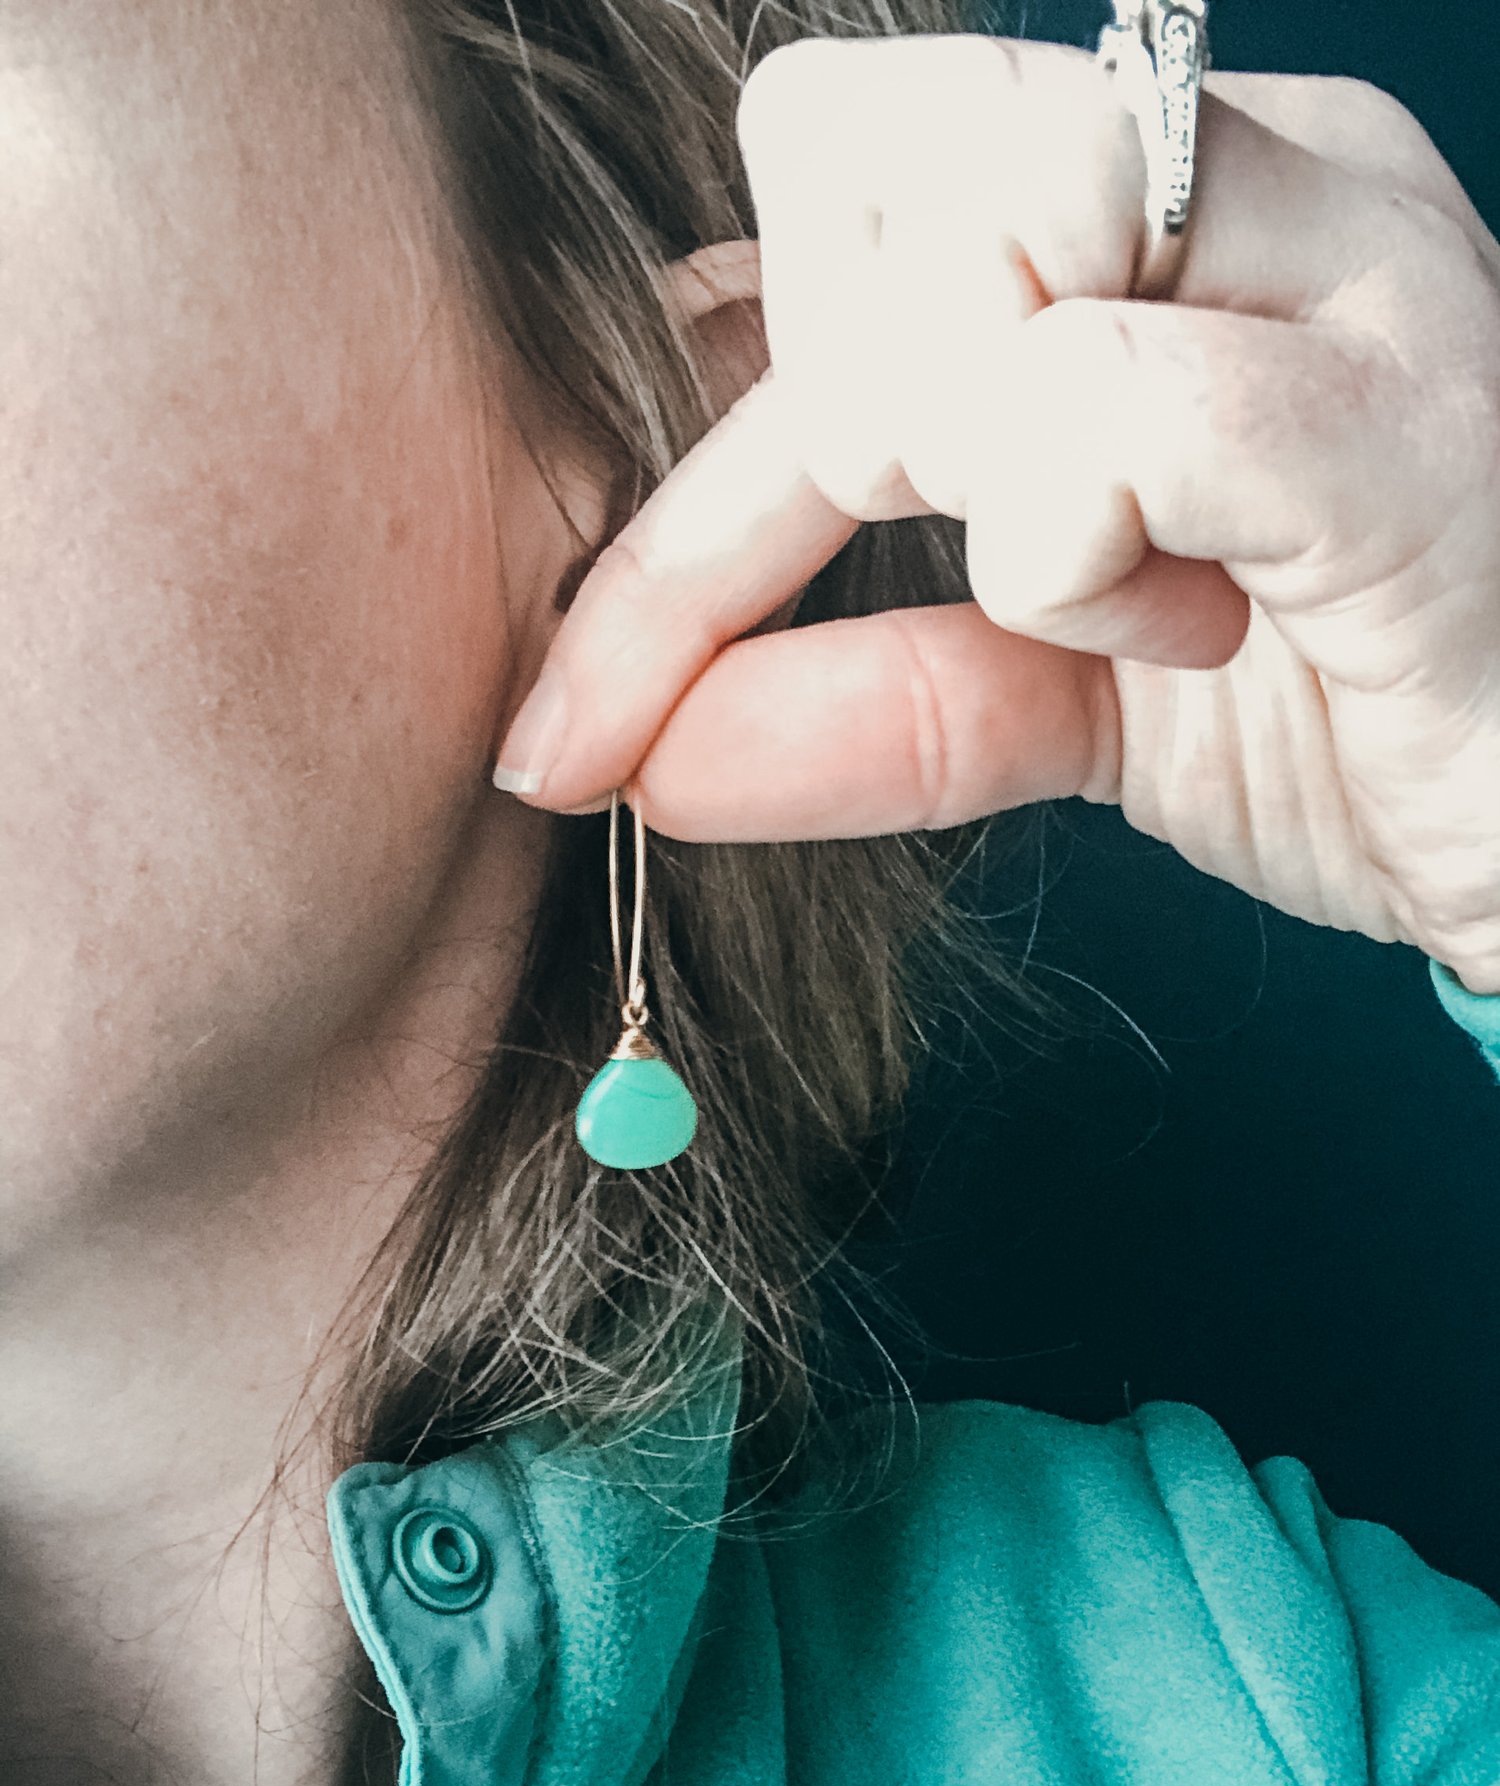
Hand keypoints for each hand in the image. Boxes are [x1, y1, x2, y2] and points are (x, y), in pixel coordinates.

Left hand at [493, 35, 1499, 992]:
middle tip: (895, 560)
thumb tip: (634, 749)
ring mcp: (1349, 280)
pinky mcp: (1402, 436)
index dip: (730, 365)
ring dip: (931, 457)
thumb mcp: (1047, 695)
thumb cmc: (1335, 720)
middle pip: (880, 144)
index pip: (845, 159)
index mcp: (1172, 202)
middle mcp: (1262, 182)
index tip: (701, 578)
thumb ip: (858, 689)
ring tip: (1073, 599)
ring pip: (995, 225)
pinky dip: (1068, 546)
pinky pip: (1123, 407)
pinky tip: (1179, 632)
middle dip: (796, 408)